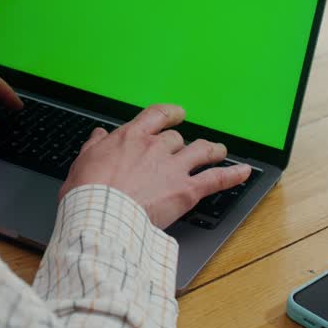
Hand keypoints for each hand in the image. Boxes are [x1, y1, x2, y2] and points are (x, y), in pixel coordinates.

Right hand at [59, 104, 251, 229]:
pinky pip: (216, 179)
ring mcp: (173, 168)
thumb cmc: (89, 193)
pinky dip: (233, 175)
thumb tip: (99, 136)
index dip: (170, 113)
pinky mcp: (187, 190)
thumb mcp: (83, 162)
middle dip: (182, 144)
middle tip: (186, 150)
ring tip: (219, 151)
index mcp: (131, 137)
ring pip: (201, 151)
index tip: (176, 114)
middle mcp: (156, 148)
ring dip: (212, 150)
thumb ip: (95, 146)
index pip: (156, 116)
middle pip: (177, 139)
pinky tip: (244, 172)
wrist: (103, 214)